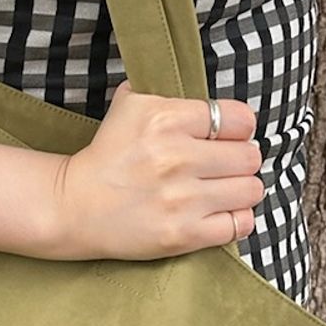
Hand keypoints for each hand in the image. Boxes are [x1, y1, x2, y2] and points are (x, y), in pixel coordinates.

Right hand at [44, 81, 263, 261]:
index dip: (238, 127)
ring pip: (251, 190)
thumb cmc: (109, 153)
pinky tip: (221, 211)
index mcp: (166, 119)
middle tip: (225, 164)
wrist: (74, 204)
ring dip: (242, 188)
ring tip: (224, 188)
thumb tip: (206, 93)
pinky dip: (237, 218)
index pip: (240, 120)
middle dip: (241, 159)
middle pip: (250, 156)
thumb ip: (168, 90)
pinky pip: (239, 224)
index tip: (226, 136)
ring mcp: (181, 200)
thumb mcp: (130, 104)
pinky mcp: (182, 234)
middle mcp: (177, 158)